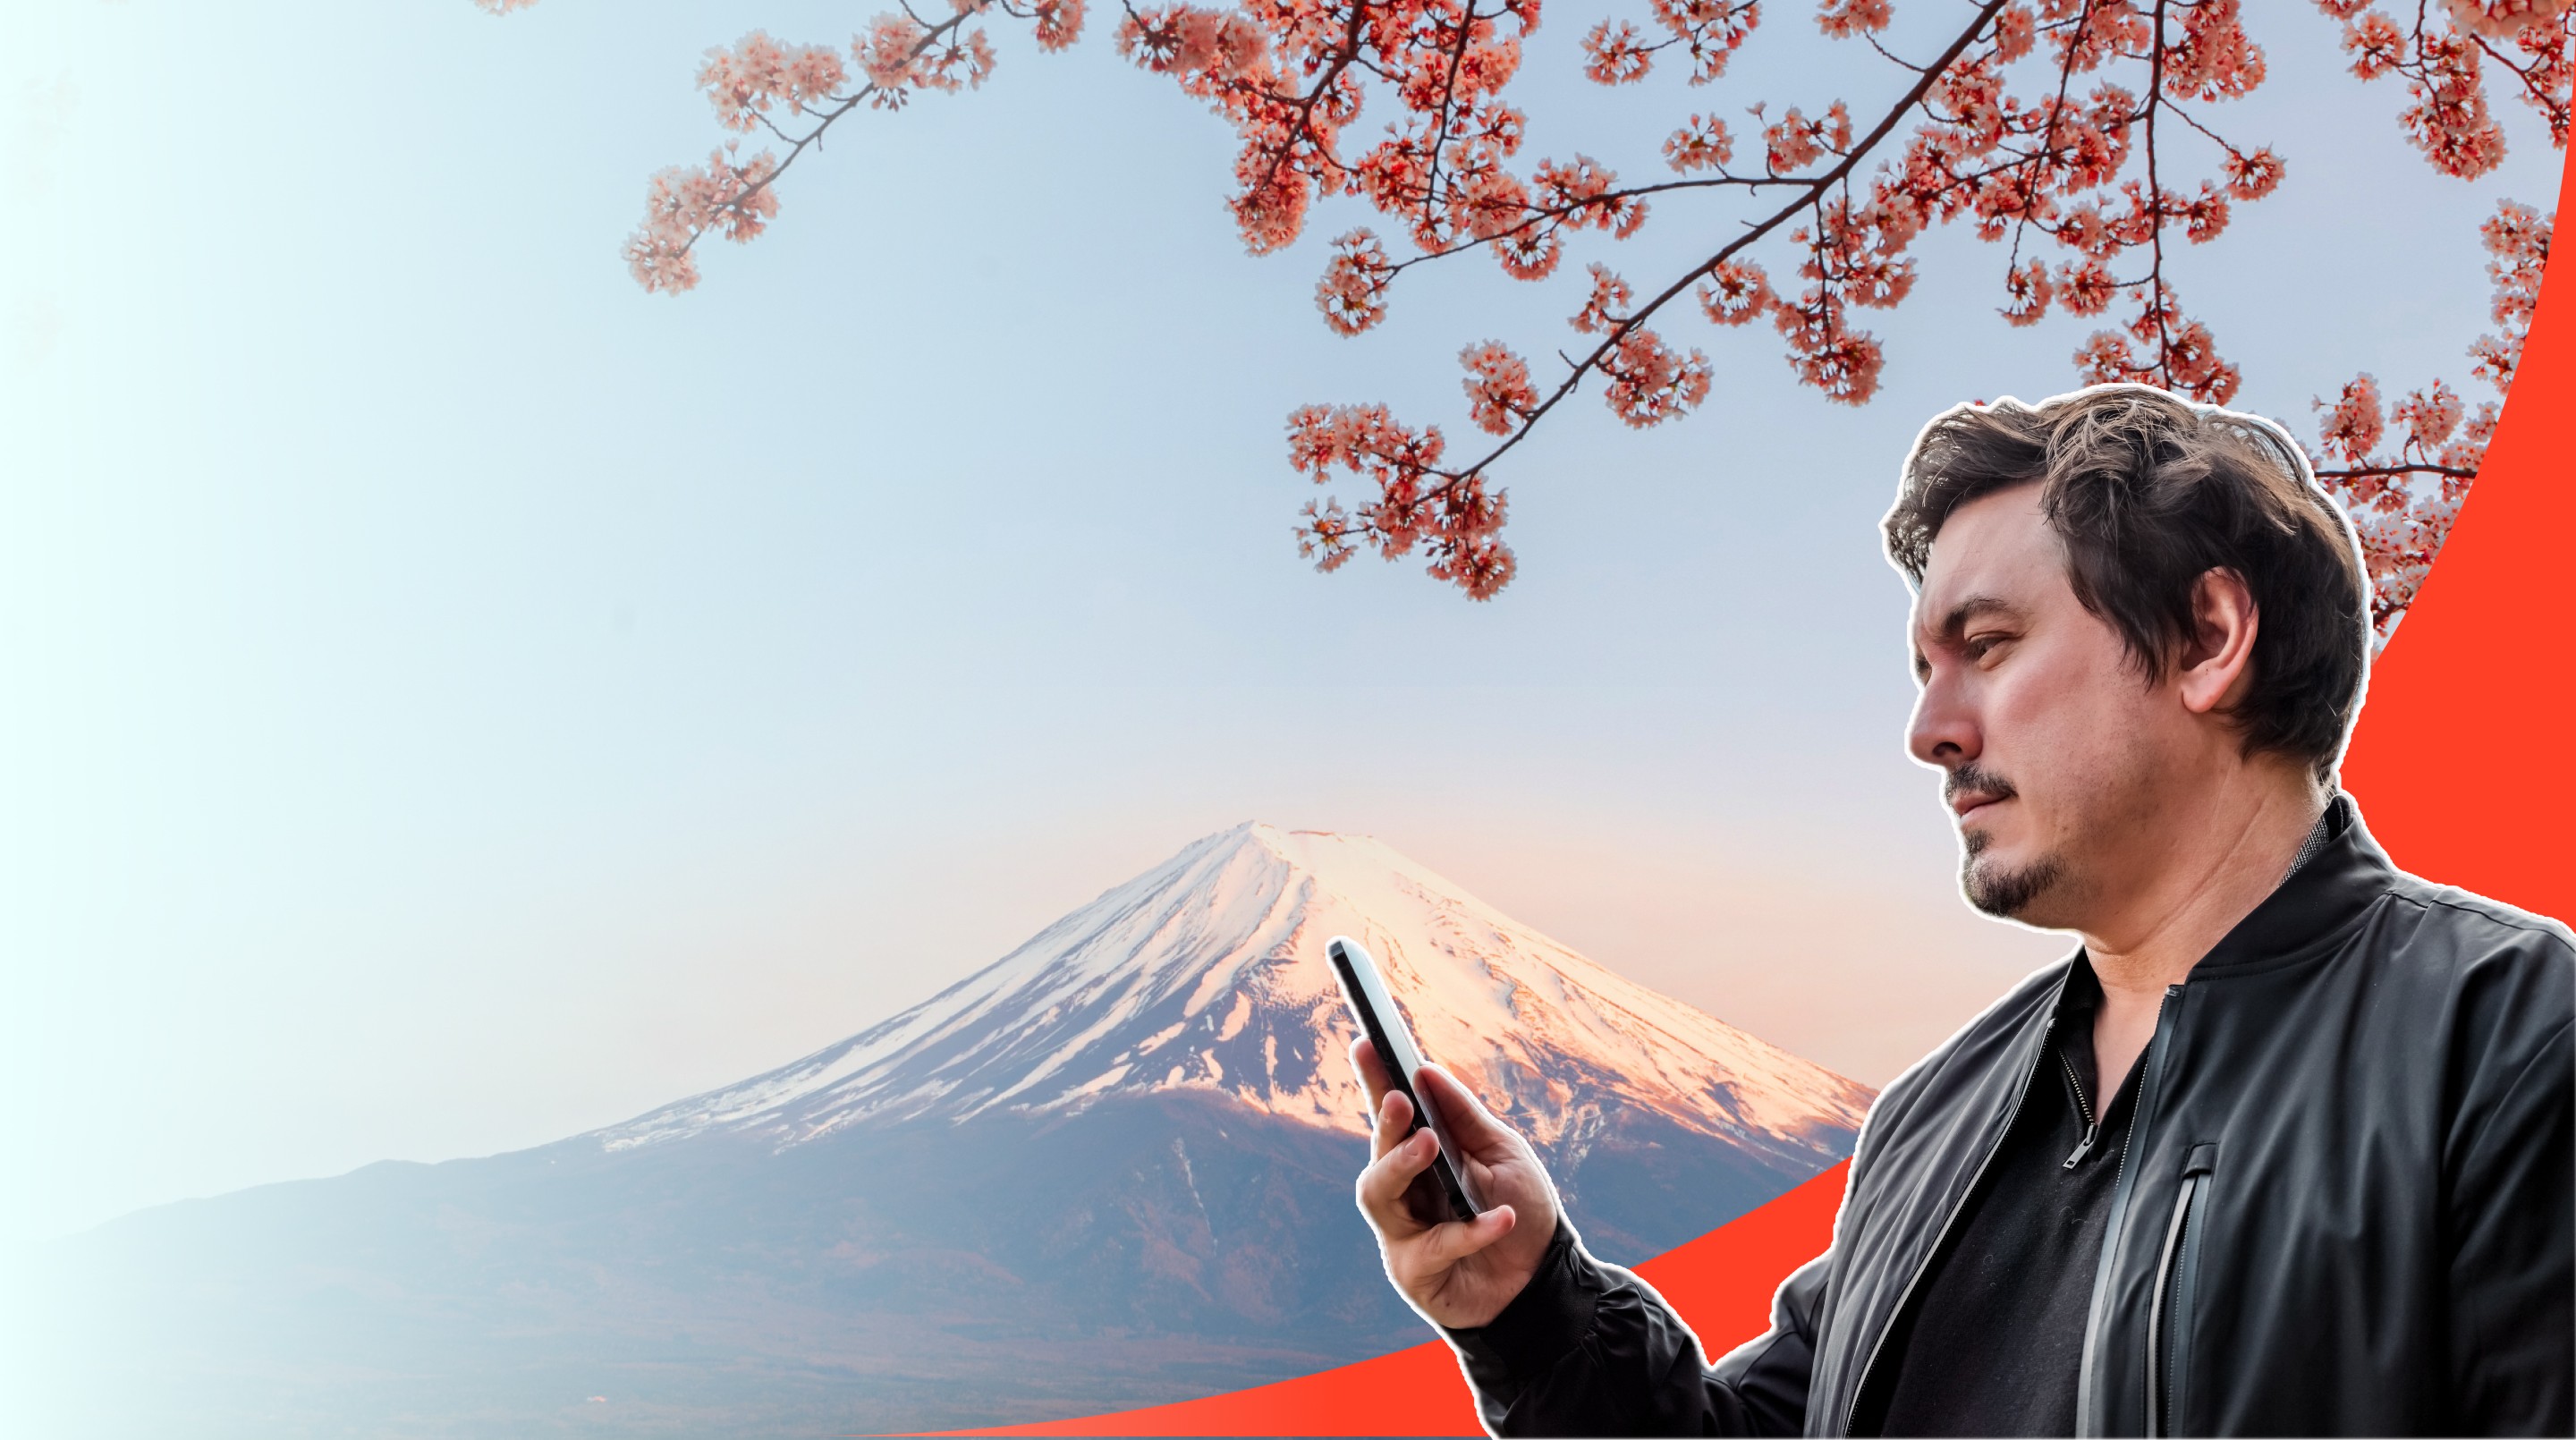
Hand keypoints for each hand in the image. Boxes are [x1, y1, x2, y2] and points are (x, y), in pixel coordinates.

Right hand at [1350, 1036, 1561, 1329]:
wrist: (1544, 1281)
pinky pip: (1433, 1246)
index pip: (1390, 1115)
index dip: (1372, 1080)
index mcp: (1421, 1158)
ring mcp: (1401, 1235)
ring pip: (1378, 1196)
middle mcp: (1402, 1193)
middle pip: (1375, 1154)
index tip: (1364, 1043)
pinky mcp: (1414, 1273)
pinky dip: (1469, 1230)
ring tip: (1429, 1144)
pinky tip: (1501, 1218)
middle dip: (1385, 1126)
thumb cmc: (1522, 1211)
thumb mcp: (1504, 1154)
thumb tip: (1426, 1070)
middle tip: (1400, 1101)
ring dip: (1400, 1166)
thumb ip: (1465, 1116)